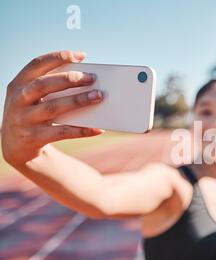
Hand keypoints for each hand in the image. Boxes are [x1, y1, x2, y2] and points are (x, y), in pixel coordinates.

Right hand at [1, 51, 103, 165]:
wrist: (15, 147)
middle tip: (92, 78)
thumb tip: (86, 80)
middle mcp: (18, 100)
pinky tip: (98, 129)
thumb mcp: (33, 98)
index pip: (37, 64)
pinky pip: (62, 132)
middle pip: (44, 84)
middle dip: (69, 79)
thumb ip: (51, 87)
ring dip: (78, 101)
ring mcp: (24, 119)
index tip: (80, 55)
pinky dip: (81, 130)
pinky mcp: (34, 138)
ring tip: (98, 96)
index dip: (58, 57)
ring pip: (53, 108)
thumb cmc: (32, 114)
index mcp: (18, 84)